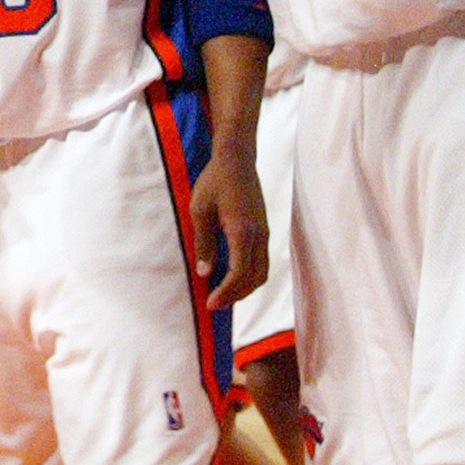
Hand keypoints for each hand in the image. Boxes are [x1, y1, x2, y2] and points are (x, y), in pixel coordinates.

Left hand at [189, 146, 265, 312]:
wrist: (237, 160)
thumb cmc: (214, 182)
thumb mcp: (200, 211)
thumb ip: (203, 243)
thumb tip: (204, 273)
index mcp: (242, 232)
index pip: (239, 273)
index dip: (226, 293)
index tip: (211, 304)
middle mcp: (258, 236)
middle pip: (254, 279)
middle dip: (235, 296)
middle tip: (214, 304)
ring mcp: (264, 233)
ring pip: (262, 273)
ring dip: (244, 288)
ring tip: (224, 295)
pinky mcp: (264, 230)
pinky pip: (262, 262)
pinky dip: (250, 276)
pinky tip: (234, 277)